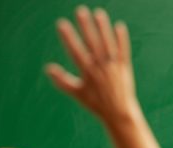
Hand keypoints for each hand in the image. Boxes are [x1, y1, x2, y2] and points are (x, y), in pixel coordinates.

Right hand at [46, 6, 137, 122]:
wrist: (118, 112)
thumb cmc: (96, 104)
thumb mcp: (77, 93)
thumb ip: (62, 81)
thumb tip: (48, 69)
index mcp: (87, 73)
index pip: (75, 51)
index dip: (68, 37)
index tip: (61, 24)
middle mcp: (100, 67)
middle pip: (92, 43)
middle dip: (86, 26)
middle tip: (80, 10)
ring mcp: (113, 66)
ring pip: (108, 43)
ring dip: (103, 28)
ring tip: (98, 13)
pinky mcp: (124, 67)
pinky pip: (123, 50)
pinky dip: (121, 39)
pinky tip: (119, 26)